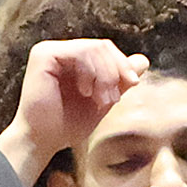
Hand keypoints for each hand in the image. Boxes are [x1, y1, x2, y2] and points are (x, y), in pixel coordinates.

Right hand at [0, 39, 150, 186]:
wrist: (43, 140)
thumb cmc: (67, 125)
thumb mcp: (102, 101)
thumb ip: (120, 81)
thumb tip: (144, 60)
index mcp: (72, 60)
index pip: (105, 49)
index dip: (123, 64)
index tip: (133, 84)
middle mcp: (60, 51)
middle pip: (102, 46)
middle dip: (116, 71)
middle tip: (114, 99)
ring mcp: (50, 50)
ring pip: (93, 48)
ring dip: (105, 76)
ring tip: (103, 101)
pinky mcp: (43, 54)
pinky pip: (79, 52)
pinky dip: (90, 72)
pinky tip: (86, 93)